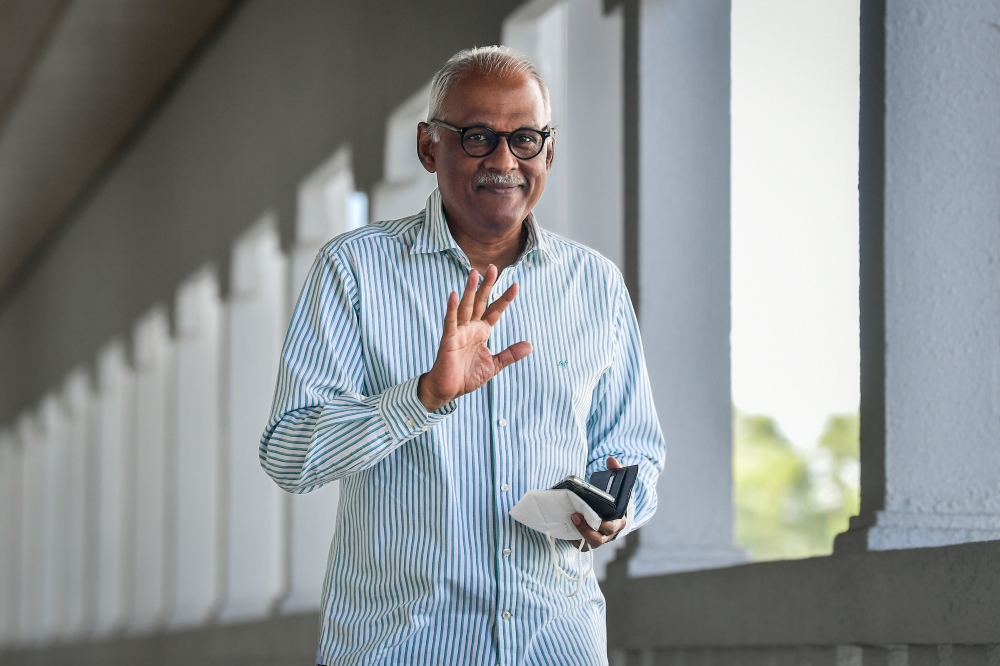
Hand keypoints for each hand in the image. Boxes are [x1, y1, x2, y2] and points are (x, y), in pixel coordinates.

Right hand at [417, 265, 532, 411]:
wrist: (449, 390)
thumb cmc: (468, 376)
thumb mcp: (494, 365)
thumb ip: (510, 354)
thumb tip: (530, 345)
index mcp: (482, 332)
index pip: (495, 311)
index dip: (504, 299)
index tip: (516, 286)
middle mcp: (470, 328)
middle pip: (480, 302)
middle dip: (486, 286)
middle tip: (493, 268)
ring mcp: (458, 332)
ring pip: (465, 307)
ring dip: (469, 290)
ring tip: (474, 272)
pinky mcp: (448, 340)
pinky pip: (450, 322)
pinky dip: (452, 309)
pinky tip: (454, 295)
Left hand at [571, 457, 626, 550]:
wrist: (609, 512)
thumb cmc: (612, 499)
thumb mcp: (616, 485)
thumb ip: (616, 471)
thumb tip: (611, 460)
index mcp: (618, 521)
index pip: (612, 527)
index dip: (603, 524)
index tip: (591, 514)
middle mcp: (609, 534)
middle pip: (599, 539)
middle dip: (586, 530)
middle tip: (574, 516)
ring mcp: (599, 539)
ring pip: (590, 544)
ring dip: (579, 535)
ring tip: (569, 521)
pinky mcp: (588, 542)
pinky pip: (581, 545)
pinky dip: (573, 539)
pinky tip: (565, 528)